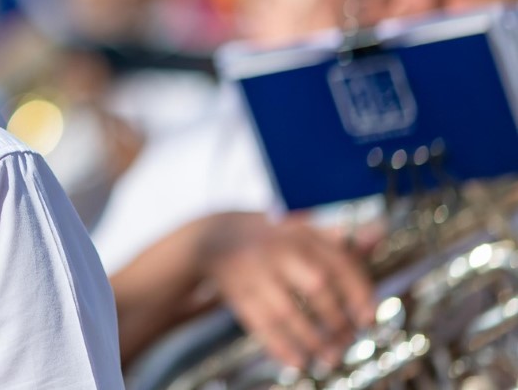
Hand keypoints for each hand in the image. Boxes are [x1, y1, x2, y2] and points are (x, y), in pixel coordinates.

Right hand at [196, 212, 377, 369]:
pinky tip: (297, 360)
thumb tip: (378, 233)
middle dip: (337, 319)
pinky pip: (259, 324)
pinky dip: (279, 346)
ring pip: (288, 311)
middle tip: (350, 340)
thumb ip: (338, 239)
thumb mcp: (300, 229)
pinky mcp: (236, 293)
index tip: (369, 317)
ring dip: (312, 339)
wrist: (211, 236)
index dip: (358, 291)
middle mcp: (277, 250)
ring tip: (330, 357)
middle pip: (316, 286)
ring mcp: (254, 272)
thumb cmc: (268, 237)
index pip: (338, 262)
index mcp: (300, 232)